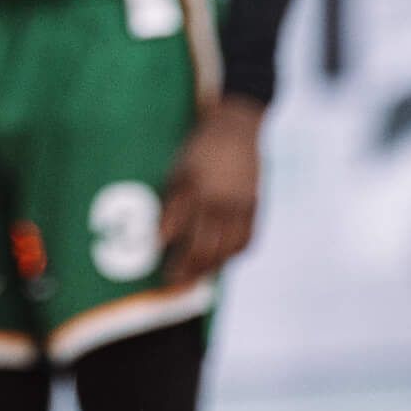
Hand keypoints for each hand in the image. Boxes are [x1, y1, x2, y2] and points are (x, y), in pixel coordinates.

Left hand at [160, 97, 263, 286]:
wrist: (237, 129)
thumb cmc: (200, 148)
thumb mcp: (180, 168)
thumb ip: (173, 202)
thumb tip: (161, 236)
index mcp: (195, 186)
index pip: (177, 224)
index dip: (165, 243)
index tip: (154, 258)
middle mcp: (218, 199)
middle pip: (202, 245)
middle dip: (185, 267)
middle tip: (172, 281)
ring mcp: (239, 205)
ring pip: (225, 248)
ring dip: (208, 267)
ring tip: (195, 278)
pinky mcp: (255, 206)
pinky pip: (247, 239)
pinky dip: (234, 255)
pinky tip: (223, 262)